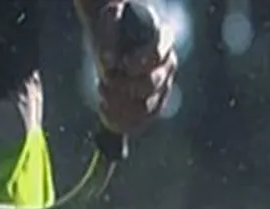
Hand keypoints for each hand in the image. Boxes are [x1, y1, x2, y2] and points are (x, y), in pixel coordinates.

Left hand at [86, 2, 175, 136]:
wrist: (115, 46)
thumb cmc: (114, 30)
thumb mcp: (109, 23)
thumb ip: (109, 37)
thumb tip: (109, 62)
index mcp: (163, 39)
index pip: (158, 53)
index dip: (142, 60)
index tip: (123, 63)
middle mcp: (167, 66)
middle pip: (151, 84)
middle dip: (124, 84)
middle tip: (105, 77)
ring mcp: (162, 89)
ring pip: (145, 108)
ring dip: (118, 103)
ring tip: (102, 89)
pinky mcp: (151, 108)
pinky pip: (139, 123)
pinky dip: (118, 119)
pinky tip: (103, 107)